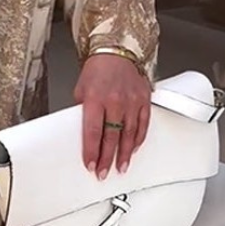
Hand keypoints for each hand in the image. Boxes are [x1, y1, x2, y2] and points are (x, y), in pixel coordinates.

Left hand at [74, 54, 151, 179]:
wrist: (116, 52)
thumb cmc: (96, 71)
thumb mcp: (80, 91)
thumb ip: (82, 113)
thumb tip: (82, 134)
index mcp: (95, 99)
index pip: (93, 132)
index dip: (92, 152)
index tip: (90, 164)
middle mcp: (115, 101)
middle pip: (111, 137)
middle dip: (107, 158)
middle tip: (104, 173)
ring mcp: (132, 101)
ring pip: (129, 134)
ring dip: (125, 154)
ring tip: (121, 167)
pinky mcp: (144, 100)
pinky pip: (143, 124)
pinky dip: (139, 139)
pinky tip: (134, 149)